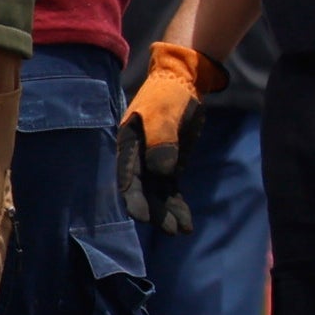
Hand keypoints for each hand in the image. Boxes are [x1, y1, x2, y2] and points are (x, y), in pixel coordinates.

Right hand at [116, 43, 219, 234]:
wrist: (184, 82)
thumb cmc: (168, 95)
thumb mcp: (163, 114)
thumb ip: (162, 142)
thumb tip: (161, 172)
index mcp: (128, 144)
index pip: (128, 177)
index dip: (134, 198)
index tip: (142, 217)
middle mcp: (137, 157)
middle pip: (143, 191)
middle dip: (155, 212)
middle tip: (169, 230)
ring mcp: (154, 162)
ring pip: (159, 194)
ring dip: (168, 213)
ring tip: (181, 232)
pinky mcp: (170, 165)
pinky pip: (172, 190)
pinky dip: (178, 205)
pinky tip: (186, 223)